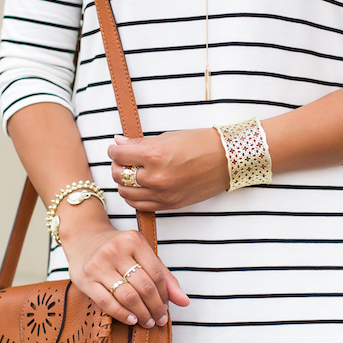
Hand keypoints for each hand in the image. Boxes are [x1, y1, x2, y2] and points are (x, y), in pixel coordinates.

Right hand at [62, 222, 188, 328]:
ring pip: (128, 296)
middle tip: (159, 319)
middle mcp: (115, 250)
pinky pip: (106, 302)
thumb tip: (184, 301)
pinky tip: (131, 319)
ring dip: (141, 314)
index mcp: (133, 240)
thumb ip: (164, 276)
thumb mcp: (142, 254)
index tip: (167, 308)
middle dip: (155, 308)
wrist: (84, 239)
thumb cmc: (118, 249)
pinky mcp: (84, 279)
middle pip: (144, 287)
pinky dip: (121, 314)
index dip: (165, 295)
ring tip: (147, 321)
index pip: (157, 274)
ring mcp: (98, 264)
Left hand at [108, 129, 229, 210]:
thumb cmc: (202, 143)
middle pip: (118, 175)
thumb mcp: (168, 137)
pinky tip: (140, 186)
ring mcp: (162, 194)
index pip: (119, 155)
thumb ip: (140, 143)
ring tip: (131, 173)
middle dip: (117, 165)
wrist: (227, 160)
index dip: (114, 149)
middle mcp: (156, 178)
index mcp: (154, 156)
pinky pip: (140, 205)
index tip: (116, 147)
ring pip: (126, 193)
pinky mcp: (170, 205)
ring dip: (123, 182)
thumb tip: (119, 142)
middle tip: (122, 159)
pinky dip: (135, 196)